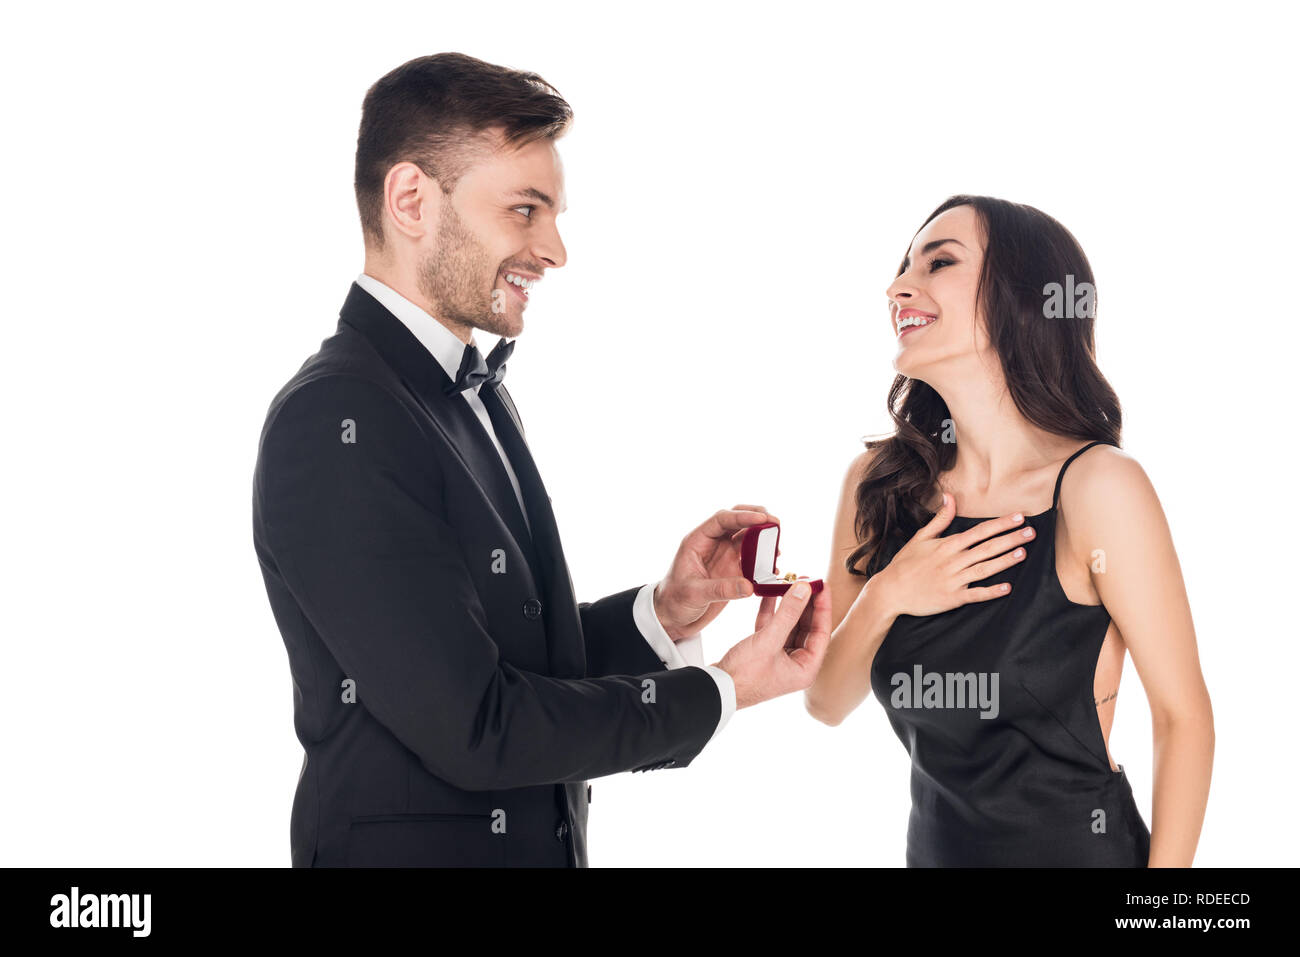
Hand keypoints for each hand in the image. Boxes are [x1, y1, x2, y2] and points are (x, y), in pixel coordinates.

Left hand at [652, 505, 778, 640]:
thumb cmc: (674, 601)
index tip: (764, 518)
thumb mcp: (694, 594)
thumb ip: (721, 589)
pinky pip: (753, 560)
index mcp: (698, 541)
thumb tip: (749, 586)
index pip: (722, 520)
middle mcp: (713, 544)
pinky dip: (764, 562)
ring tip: (777, 549)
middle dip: (758, 518)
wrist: (673, 617)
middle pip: (738, 521)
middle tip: (776, 523)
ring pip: (748, 538)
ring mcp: (724, 556)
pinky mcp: (733, 571)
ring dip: (764, 540)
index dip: (744, 516)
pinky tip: (773, 569)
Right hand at [713, 581, 830, 708]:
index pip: (821, 632)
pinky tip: (771, 594)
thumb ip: (788, 613)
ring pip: (790, 626)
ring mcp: (780, 658)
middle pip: (807, 628)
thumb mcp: (768, 641)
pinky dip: (772, 612)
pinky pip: (774, 628)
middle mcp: (796, 664)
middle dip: (806, 604)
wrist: (715, 690)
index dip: (823, 607)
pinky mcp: (764, 652)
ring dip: (789, 606)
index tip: (822, 585)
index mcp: (806, 668)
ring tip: (790, 583)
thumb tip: (804, 589)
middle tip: (807, 581)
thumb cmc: (743, 676)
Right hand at [870, 493, 1033, 616]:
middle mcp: (953, 561)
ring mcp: (954, 580)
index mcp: (947, 545)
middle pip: (987, 547)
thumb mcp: (920, 538)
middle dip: (1011, 538)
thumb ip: (940, 519)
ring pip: (985, 568)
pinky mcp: (952, 598)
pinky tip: (1007, 588)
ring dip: (1005, 560)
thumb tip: (950, 497)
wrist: (890, 591)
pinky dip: (991, 592)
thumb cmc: (905, 564)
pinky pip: (976, 594)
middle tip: (1032, 531)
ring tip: (1024, 552)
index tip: (1019, 517)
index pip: (980, 531)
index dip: (1001, 523)